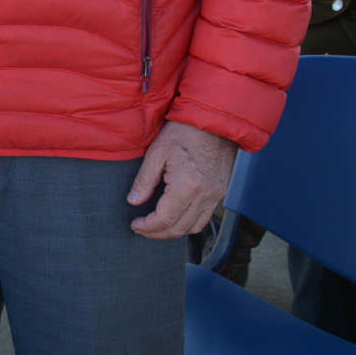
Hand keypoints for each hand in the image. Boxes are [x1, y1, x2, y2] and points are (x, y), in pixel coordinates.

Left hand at [127, 122, 239, 239]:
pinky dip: (189, 222)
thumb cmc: (184, 132)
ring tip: (157, 226)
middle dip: (158, 233)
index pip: (165, 220)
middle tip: (142, 229)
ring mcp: (216, 195)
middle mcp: (205, 196)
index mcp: (187, 187)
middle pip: (180, 228)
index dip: (148, 227)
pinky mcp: (221, 191)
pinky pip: (206, 217)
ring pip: (195, 227)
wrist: (214, 121)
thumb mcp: (157, 152)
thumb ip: (144, 180)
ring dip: (175, 231)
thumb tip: (134, 200)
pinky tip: (176, 215)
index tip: (135, 225)